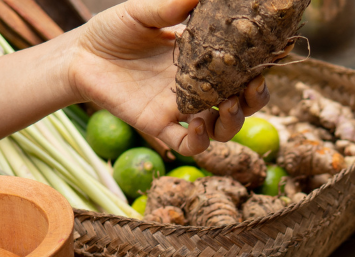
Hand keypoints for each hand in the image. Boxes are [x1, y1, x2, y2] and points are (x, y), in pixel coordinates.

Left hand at [67, 0, 269, 155]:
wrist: (79, 55)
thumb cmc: (114, 30)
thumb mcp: (145, 10)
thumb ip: (175, 3)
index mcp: (203, 58)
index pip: (242, 66)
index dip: (262, 64)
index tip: (275, 54)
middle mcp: (199, 87)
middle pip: (241, 101)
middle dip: (256, 99)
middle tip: (254, 86)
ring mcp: (181, 109)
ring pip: (222, 128)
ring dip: (234, 121)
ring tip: (229, 106)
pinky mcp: (159, 127)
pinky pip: (189, 145)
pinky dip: (199, 140)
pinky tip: (196, 123)